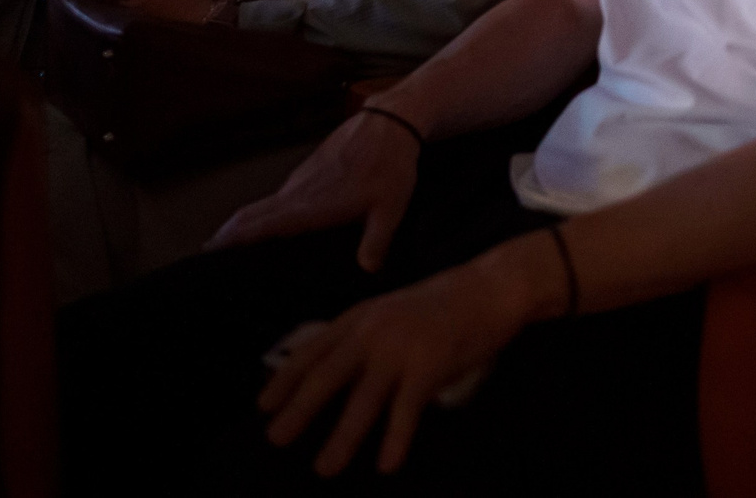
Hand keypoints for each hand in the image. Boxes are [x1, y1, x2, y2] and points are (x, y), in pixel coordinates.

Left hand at [79, 0, 220, 24]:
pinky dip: (114, 16)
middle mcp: (132, 6)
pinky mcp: (137, 31)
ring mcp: (133, 21)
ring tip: (100, 1)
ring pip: (112, 12)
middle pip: (107, 0)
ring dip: (105, 6)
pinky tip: (116, 14)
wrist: (204, 26)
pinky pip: (120, 21)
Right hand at [209, 102, 423, 268]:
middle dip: (226, 234)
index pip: (260, 224)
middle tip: (207, 255)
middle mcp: (297, 192)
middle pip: (250, 214)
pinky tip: (272, 223)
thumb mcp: (390, 208)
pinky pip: (279, 196)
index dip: (232, 239)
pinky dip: (265, 211)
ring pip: (263, 205)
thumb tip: (367, 270)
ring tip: (232, 246)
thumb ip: (377, 241)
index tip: (208, 253)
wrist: (390, 123)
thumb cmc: (390, 165)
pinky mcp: (309, 170)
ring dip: (244, 223)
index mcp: (309, 204)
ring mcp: (300, 179)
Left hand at [258, 253, 543, 477]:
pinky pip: (406, 411)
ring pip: (362, 402)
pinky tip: (387, 464)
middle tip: (276, 438)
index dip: (284, 380)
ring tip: (326, 467)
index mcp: (361, 316)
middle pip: (326, 376)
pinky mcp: (430, 366)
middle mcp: (374, 331)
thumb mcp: (391, 310)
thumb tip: (333, 372)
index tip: (263, 406)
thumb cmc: (443, 303)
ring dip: (342, 439)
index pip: (312, 350)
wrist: (492, 287)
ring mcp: (402, 348)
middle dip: (299, 410)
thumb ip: (363, 336)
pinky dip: (395, 440)